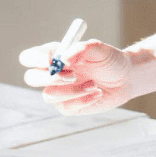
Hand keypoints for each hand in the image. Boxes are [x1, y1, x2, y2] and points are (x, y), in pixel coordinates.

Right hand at [19, 38, 133, 114]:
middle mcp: (52, 74)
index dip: (35, 58)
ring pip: (48, 96)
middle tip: (72, 76)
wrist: (125, 78)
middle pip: (31, 78)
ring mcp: (58, 92)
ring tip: (93, 84)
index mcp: (54, 55)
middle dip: (49, 78)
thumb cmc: (110, 60)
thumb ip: (82, 49)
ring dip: (72, 91)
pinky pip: (66, 107)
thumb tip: (64, 59)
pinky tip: (97, 93)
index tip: (52, 59)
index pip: (30, 57)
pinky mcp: (68, 106)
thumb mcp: (100, 49)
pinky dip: (83, 100)